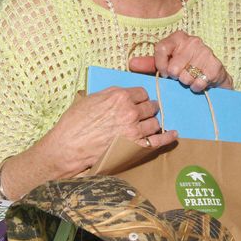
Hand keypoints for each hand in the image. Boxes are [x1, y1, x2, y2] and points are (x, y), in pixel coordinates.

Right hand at [32, 86, 176, 178]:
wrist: (67, 148)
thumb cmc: (74, 123)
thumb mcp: (92, 99)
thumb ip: (111, 94)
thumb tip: (123, 94)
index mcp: (120, 96)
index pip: (142, 92)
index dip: (140, 97)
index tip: (138, 101)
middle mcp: (130, 111)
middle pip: (151, 107)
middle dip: (149, 109)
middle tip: (146, 113)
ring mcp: (135, 130)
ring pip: (155, 123)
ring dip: (152, 123)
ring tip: (148, 125)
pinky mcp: (135, 147)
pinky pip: (159, 140)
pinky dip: (168, 137)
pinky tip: (174, 133)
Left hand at [128, 30, 233, 92]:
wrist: (213, 75)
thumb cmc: (186, 68)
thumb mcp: (166, 64)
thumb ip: (149, 64)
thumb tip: (132, 64)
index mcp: (178, 37)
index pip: (161, 49)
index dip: (160, 65)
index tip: (163, 73)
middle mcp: (193, 41)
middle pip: (173, 68)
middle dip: (175, 77)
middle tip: (181, 75)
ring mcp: (206, 52)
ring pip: (185, 77)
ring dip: (187, 83)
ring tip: (192, 78)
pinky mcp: (215, 65)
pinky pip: (198, 83)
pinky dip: (197, 87)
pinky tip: (200, 82)